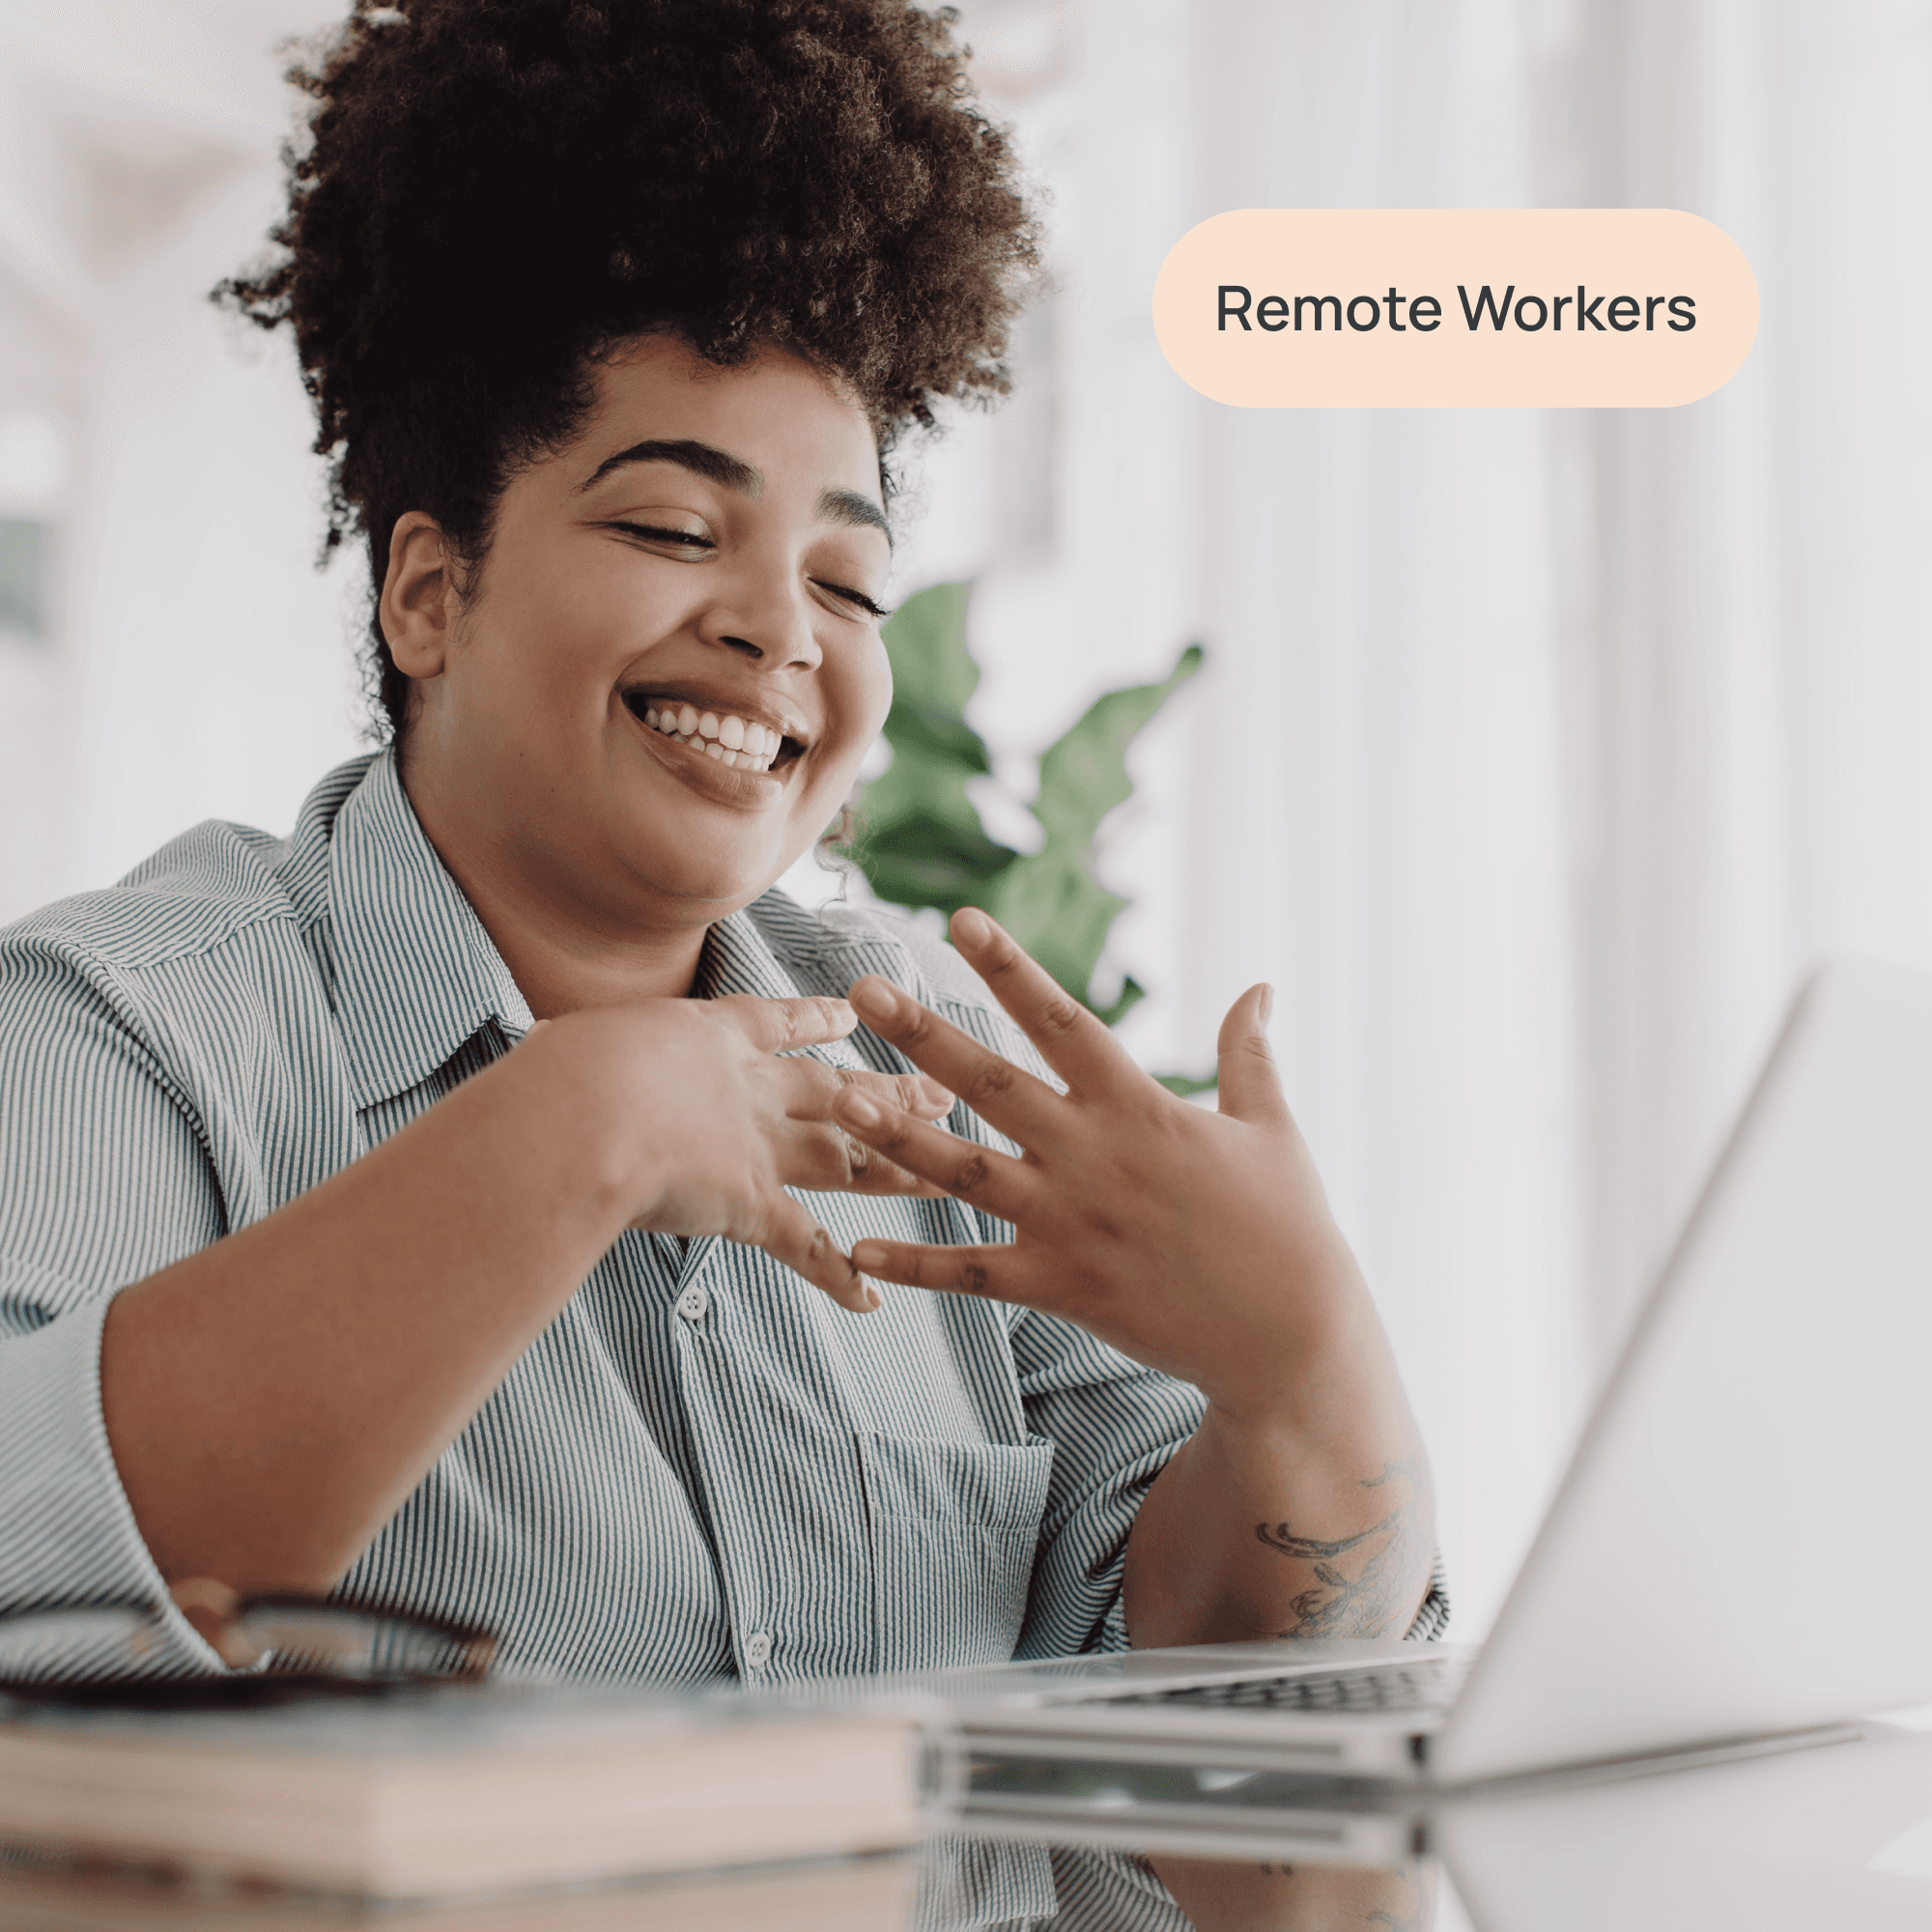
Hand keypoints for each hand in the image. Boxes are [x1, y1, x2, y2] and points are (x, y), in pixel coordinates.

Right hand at [530, 995, 952, 1313]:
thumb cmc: (557, 1076)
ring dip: (898, 1170)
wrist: (582, 1115)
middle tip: (941, 1094)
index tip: (849, 1016)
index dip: (815, 1021)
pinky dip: (837, 1276)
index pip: (774, 1024)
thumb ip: (575, 1057)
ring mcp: (758, 1144)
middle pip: (838, 1090)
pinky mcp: (751, 1201)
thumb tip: (538, 1047)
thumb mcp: (568, 1048)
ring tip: (947, 1177)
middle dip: (890, 1095)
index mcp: (705, 1036)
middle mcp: (748, 1086)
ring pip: (848, 1156)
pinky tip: (871, 1300)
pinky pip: (806, 1246)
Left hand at [830, 910, 1386, 1425]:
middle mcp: (1093, 1156)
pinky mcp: (1060, 1287)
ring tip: (844, 1099)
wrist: (1291, 1336)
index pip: (1061, 1020)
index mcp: (1139, 1107)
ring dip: (898, 1136)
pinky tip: (858, 1248)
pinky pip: (972, 1274)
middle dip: (922, 1033)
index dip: (1009, 968)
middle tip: (862, 988)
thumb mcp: (1272, 1126)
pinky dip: (915, 1265)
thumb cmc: (1288, 1225)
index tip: (961, 918)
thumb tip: (1260, 985)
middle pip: (992, 1082)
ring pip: (964, 1171)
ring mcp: (1070, 1224)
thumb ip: (1248, 1052)